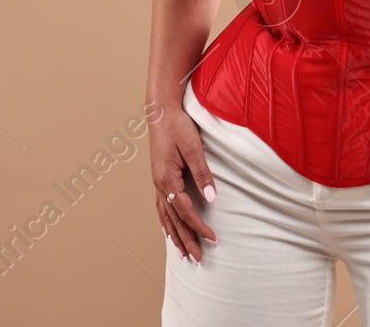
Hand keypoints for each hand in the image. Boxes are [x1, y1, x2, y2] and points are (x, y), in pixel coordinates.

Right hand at [148, 102, 218, 263]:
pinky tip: (167, 230)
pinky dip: (165, 221)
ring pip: (165, 215)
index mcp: (166, 178)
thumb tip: (212, 198)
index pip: (185, 211)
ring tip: (182, 253)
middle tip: (197, 259)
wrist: (160, 110)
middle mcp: (159, 183)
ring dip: (174, 235)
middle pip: (173, 219)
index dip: (198, 227)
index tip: (213, 239)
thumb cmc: (177, 126)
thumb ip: (202, 174)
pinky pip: (160, 206)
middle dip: (186, 240)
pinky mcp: (158, 176)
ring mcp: (156, 181)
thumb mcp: (193, 148)